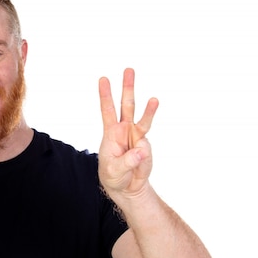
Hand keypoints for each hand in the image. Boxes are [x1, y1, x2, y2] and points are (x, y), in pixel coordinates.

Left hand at [97, 68, 158, 198]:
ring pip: (143, 118)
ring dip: (149, 108)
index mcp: (111, 133)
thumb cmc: (114, 176)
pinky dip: (145, 151)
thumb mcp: (114, 171)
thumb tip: (142, 148)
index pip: (107, 110)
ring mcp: (137, 137)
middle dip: (127, 88)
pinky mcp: (147, 147)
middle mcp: (124, 130)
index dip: (105, 95)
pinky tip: (140, 157)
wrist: (126, 187)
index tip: (103, 78)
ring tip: (154, 99)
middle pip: (127, 105)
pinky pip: (147, 145)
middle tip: (129, 69)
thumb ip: (127, 161)